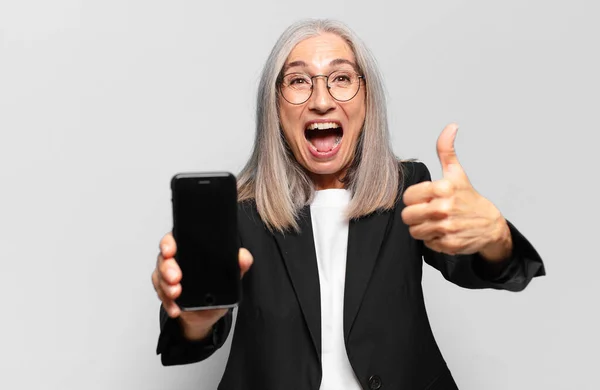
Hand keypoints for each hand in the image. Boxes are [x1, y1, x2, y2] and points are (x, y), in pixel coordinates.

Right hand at [151, 233, 253, 339]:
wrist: (206, 314)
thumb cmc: (216, 290)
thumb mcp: (231, 278)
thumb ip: (238, 265)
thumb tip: (244, 257)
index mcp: (191, 250)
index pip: (176, 238)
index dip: (170, 242)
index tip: (171, 250)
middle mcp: (177, 260)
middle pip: (164, 257)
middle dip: (167, 267)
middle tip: (176, 278)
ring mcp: (168, 275)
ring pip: (159, 275)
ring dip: (166, 286)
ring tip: (176, 294)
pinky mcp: (164, 291)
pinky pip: (160, 293)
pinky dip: (167, 301)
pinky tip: (175, 307)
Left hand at [401, 123, 510, 259]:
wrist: (491, 225)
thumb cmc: (468, 197)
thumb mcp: (457, 173)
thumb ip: (446, 150)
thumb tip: (451, 126)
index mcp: (444, 188)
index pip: (408, 196)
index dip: (413, 199)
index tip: (422, 199)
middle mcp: (445, 208)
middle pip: (408, 216)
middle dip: (414, 215)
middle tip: (425, 213)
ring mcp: (447, 227)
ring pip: (414, 231)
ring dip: (421, 228)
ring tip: (433, 222)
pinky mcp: (449, 244)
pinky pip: (426, 243)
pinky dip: (432, 240)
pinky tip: (442, 232)